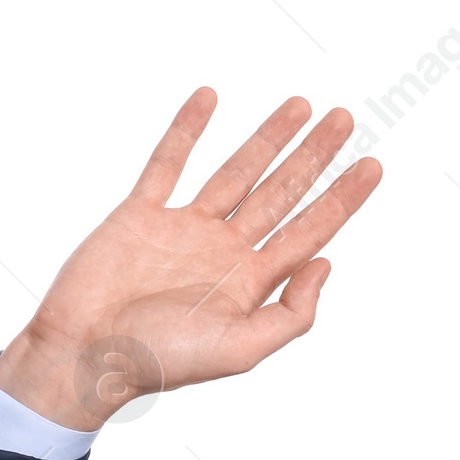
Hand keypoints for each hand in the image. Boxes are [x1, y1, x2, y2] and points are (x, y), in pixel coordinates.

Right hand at [0, 89, 380, 428]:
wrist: (88, 352)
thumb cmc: (161, 361)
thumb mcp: (241, 351)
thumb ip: (290, 314)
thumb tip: (326, 263)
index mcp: (249, 285)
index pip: (308, 233)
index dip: (341, 200)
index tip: (372, 167)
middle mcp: (222, 252)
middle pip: (281, 194)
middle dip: (315, 157)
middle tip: (346, 119)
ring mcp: (183, 229)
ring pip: (236, 171)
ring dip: (268, 137)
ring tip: (301, 104)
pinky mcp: (142, 214)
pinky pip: (168, 163)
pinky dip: (187, 129)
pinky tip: (210, 98)